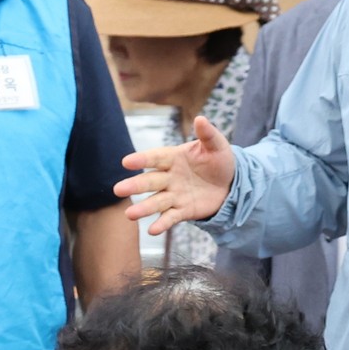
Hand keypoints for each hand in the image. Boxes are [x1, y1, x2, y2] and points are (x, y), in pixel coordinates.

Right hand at [118, 116, 236, 235]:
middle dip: (134, 186)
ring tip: (130, 215)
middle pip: (150, 182)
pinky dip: (162, 224)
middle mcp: (170, 177)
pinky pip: (171, 217)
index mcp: (174, 158)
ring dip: (143, 208)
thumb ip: (208, 134)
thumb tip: (200, 119)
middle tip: (118, 190)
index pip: (155, 158)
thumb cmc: (220, 161)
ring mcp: (175, 195)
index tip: (127, 162)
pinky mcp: (183, 210)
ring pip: (156, 202)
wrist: (231, 184)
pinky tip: (152, 231)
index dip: (142, 160)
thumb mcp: (217, 146)